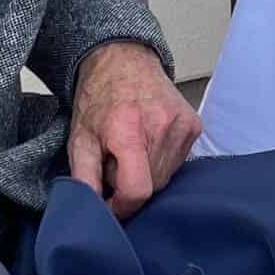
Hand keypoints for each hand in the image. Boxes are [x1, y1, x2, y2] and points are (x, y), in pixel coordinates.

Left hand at [68, 39, 200, 217]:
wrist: (123, 61)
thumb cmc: (99, 100)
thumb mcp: (79, 140)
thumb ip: (84, 179)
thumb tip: (92, 213)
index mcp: (128, 130)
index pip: (137, 190)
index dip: (121, 206)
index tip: (109, 202)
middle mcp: (161, 126)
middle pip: (152, 186)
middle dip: (130, 185)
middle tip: (115, 164)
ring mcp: (182, 125)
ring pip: (166, 177)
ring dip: (147, 174)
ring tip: (131, 151)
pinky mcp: (194, 125)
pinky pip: (179, 162)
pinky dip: (161, 161)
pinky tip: (148, 143)